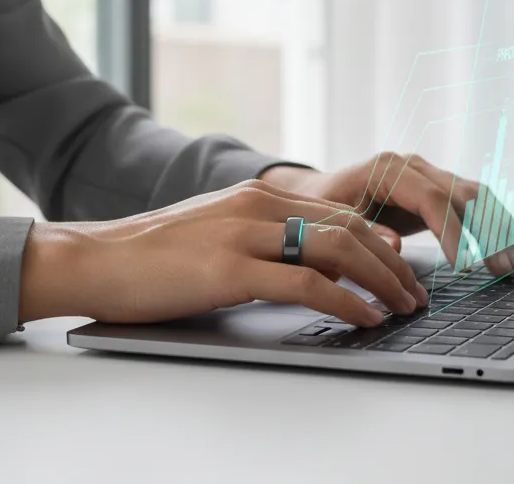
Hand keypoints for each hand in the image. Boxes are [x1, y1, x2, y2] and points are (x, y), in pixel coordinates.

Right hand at [18, 177, 428, 327]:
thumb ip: (266, 240)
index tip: (404, 267)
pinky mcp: (230, 268)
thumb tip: (314, 265)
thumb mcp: (220, 235)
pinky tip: (365, 318)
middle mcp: (259, 204)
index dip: (380, 239)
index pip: (339, 211)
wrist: (97, 257)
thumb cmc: (156, 255)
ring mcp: (245, 233)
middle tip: (416, 293)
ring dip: (380, 279)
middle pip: (349, 225)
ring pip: (336, 247)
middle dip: (392, 262)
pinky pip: (305, 282)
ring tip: (403, 307)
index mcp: (260, 195)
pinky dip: (345, 300)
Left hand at [260, 153, 513, 275]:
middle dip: (487, 232)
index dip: (452, 231)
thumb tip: (395, 243)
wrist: (316, 194)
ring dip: (499, 227)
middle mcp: (414, 166)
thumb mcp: (333, 221)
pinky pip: (473, 204)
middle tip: (502, 268)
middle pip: (462, 194)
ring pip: (476, 196)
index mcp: (388, 169)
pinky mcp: (437, 190)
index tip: (466, 266)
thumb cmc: (321, 210)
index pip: (431, 198)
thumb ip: (362, 230)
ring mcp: (428, 175)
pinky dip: (496, 223)